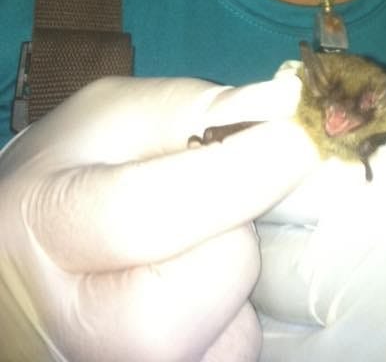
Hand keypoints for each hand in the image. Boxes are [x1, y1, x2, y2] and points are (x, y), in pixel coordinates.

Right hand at [0, 74, 317, 361]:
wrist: (29, 250)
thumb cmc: (78, 167)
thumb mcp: (118, 113)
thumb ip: (195, 107)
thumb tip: (284, 105)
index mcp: (49, 220)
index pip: (149, 212)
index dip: (240, 171)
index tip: (299, 133)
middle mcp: (75, 319)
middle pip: (204, 282)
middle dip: (233, 226)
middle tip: (215, 196)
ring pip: (234, 329)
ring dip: (237, 273)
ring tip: (194, 242)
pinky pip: (236, 351)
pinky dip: (236, 312)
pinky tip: (198, 282)